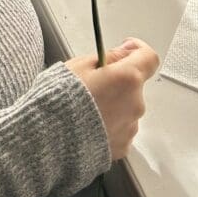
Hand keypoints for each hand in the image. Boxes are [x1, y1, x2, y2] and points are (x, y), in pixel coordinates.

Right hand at [64, 38, 158, 160]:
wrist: (49, 138)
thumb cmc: (60, 100)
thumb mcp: (80, 66)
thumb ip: (108, 56)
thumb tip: (125, 52)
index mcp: (127, 79)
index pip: (148, 58)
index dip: (138, 51)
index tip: (126, 50)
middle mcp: (135, 104)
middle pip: (134, 86)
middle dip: (118, 82)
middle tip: (92, 84)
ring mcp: (130, 128)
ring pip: (127, 108)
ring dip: (113, 105)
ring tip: (85, 109)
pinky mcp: (122, 146)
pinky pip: (120, 130)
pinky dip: (108, 125)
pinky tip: (88, 126)